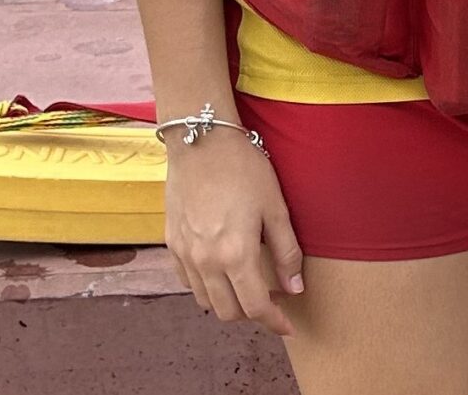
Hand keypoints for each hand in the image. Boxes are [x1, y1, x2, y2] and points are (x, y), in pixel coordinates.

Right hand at [164, 129, 301, 334]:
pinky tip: (221, 272)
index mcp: (235, 254)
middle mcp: (205, 262)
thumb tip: (295, 288)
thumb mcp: (276, 207)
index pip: (255, 306)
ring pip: (205, 301)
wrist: (201, 142)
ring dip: (227, 303)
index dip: (274, 321)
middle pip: (228, 311)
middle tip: (270, 302)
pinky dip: (206, 287)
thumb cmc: (244, 169)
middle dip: (251, 314)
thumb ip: (286, 252)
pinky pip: (188, 281)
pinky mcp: (172, 244)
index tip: (286, 325)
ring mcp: (185, 255)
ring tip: (247, 287)